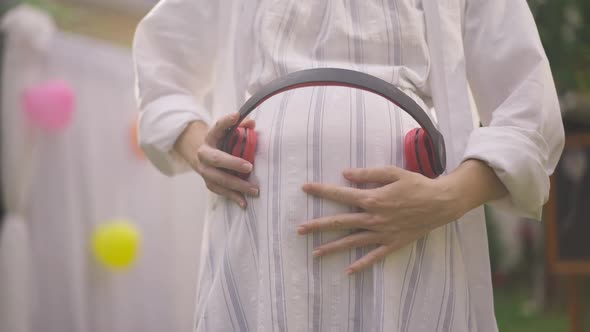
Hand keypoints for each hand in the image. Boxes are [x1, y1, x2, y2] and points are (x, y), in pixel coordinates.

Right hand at [174, 112, 258, 207]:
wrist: (203, 156)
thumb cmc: (221, 143)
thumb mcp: (228, 132)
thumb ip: (240, 127)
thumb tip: (252, 123)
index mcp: (210, 137)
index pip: (218, 127)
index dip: (226, 121)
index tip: (236, 115)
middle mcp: (204, 153)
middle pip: (217, 159)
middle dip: (233, 163)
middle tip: (249, 167)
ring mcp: (204, 170)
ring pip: (219, 179)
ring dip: (237, 185)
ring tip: (254, 190)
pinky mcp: (208, 182)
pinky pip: (220, 191)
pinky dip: (232, 197)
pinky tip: (244, 202)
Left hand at [297, 166, 462, 273]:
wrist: (441, 203)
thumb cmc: (417, 184)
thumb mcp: (393, 172)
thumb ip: (368, 174)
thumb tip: (345, 174)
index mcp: (373, 198)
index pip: (341, 194)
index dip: (322, 190)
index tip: (305, 188)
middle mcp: (374, 218)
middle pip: (340, 222)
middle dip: (318, 225)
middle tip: (299, 229)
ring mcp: (382, 233)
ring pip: (352, 242)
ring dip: (332, 247)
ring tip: (315, 253)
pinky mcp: (392, 243)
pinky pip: (374, 256)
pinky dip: (361, 264)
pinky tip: (348, 271)